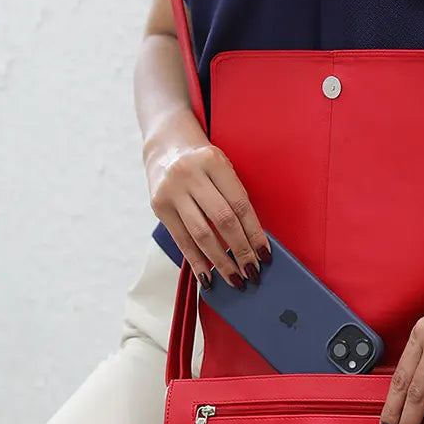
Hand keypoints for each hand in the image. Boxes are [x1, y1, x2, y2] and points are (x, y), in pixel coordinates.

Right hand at [145, 126, 270, 289]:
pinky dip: (196, 262)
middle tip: (252, 273)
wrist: (166, 144)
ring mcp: (171, 190)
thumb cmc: (204, 162)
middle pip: (222, 220)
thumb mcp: (222, 168)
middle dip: (240, 251)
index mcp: (214, 162)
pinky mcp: (158, 206)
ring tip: (235, 280)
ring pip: (201, 234)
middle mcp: (190, 174)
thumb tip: (252, 242)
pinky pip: (181, 240)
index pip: (240, 204)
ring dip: (221, 262)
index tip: (265, 255)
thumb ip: (235, 198)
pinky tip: (208, 277)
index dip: (254, 233)